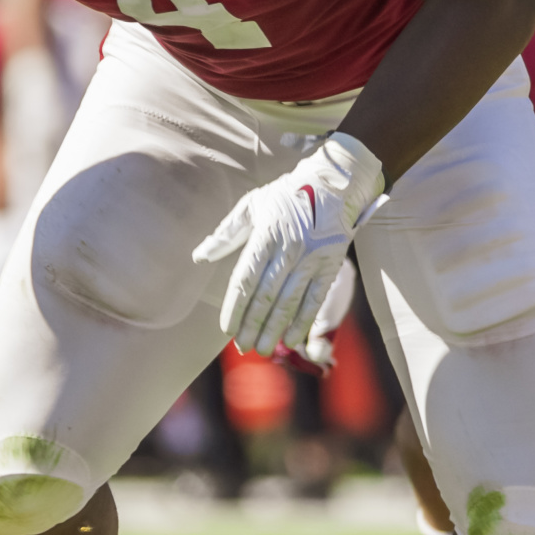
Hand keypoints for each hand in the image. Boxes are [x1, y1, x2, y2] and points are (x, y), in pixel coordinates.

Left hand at [193, 133, 382, 357]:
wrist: (334, 184)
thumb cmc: (287, 195)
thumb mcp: (253, 205)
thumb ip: (227, 233)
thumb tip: (200, 256)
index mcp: (265, 235)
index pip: (245, 279)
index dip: (235, 307)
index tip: (227, 329)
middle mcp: (289, 249)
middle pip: (265, 296)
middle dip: (252, 326)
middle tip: (243, 347)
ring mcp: (311, 259)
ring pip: (289, 302)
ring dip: (274, 330)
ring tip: (262, 349)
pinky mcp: (330, 265)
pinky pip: (315, 299)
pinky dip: (303, 321)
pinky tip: (292, 339)